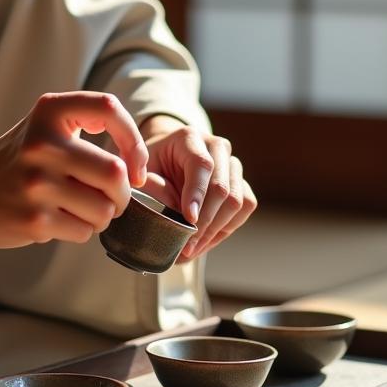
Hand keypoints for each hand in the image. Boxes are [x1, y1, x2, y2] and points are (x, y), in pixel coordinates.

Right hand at [0, 92, 148, 248]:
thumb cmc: (15, 162)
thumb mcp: (42, 128)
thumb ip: (86, 129)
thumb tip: (137, 166)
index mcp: (48, 112)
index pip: (108, 110)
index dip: (133, 140)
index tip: (134, 164)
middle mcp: (43, 144)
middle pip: (115, 174)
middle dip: (123, 194)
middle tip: (112, 198)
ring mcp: (37, 184)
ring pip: (104, 209)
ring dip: (101, 216)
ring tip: (79, 210)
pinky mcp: (34, 219)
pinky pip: (84, 231)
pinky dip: (80, 231)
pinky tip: (57, 221)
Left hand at [137, 116, 256, 262]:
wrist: (165, 159)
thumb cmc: (151, 166)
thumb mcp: (141, 171)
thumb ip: (153, 186)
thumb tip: (178, 212)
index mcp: (189, 138)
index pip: (202, 165)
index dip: (197, 194)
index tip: (190, 220)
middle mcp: (216, 147)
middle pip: (223, 187)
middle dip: (206, 221)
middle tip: (187, 246)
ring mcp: (232, 164)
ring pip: (238, 200)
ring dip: (216, 229)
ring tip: (193, 248)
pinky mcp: (241, 181)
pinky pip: (245, 207)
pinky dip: (227, 228)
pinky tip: (205, 241)